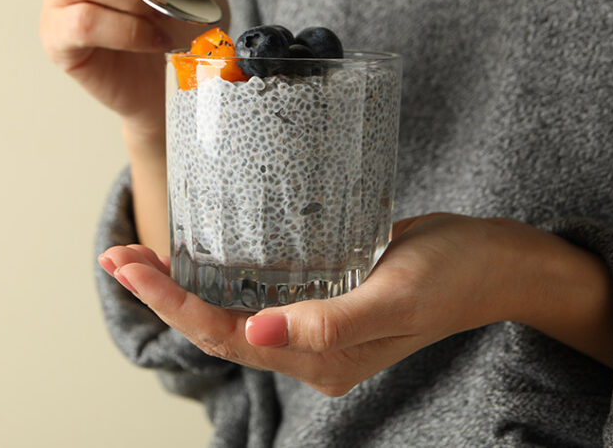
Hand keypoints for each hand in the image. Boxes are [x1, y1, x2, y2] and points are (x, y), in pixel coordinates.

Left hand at [98, 214, 612, 396]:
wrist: (497, 260)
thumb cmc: (456, 272)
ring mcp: (312, 323)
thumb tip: (257, 333)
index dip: (172, 304)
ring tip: (136, 254)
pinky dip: (217, 275)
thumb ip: (331, 321)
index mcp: (321, 357)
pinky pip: (255, 292)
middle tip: (115, 254)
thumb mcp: (397, 293)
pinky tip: (194, 254)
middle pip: (215, 327)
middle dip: (160, 294)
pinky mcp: (319, 295)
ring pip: (229, 310)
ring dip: (180, 285)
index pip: (227, 337)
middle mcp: (309, 347)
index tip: (130, 266)